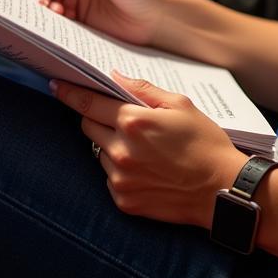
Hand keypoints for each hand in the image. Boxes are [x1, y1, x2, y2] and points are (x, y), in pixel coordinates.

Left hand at [51, 73, 247, 227]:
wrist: (221, 189)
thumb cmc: (205, 142)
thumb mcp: (180, 105)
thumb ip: (144, 89)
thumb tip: (115, 76)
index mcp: (134, 122)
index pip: (89, 103)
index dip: (70, 93)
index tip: (57, 85)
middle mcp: (121, 151)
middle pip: (88, 126)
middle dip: (97, 116)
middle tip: (120, 117)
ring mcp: (120, 178)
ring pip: (99, 151)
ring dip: (111, 144)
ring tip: (143, 147)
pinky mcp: (123, 200)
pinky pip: (109, 177)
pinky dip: (120, 168)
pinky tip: (146, 167)